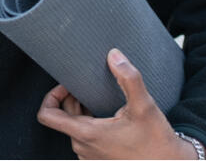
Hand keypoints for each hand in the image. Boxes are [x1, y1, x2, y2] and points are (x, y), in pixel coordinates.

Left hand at [37, 48, 200, 158]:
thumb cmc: (158, 141)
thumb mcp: (145, 106)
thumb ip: (128, 79)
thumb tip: (114, 55)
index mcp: (87, 134)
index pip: (47, 115)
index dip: (51, 97)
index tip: (67, 86)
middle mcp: (82, 148)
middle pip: (63, 118)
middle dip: (73, 99)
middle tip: (88, 88)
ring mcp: (89, 157)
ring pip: (74, 128)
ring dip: (82, 113)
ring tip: (98, 102)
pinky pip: (84, 140)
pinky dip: (90, 126)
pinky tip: (107, 119)